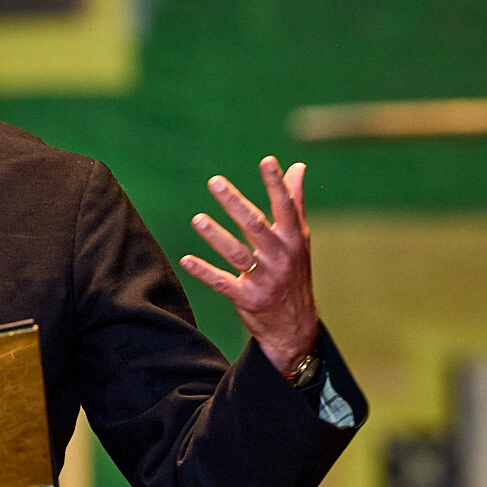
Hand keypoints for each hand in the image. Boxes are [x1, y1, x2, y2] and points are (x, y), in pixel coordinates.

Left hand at [180, 156, 320, 377]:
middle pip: (256, 226)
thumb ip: (295, 202)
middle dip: (235, 203)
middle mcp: (281, 257)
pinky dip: (204, 272)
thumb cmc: (294, 272)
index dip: (276, 184)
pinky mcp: (247, 299)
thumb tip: (297, 167)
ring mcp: (264, 279)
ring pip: (237, 255)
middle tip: (215, 182)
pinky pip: (223, 283)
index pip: (286, 207)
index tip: (267, 161)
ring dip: (216, 236)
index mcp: (293, 239)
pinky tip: (186, 260)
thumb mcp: (300, 239)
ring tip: (197, 219)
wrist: (295, 325)